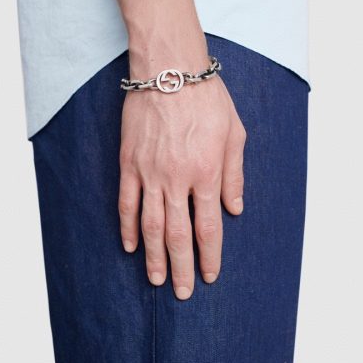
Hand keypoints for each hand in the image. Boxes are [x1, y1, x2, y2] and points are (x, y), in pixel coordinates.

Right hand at [118, 60, 246, 299]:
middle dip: (182, 267)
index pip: (209, 227)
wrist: (169, 70)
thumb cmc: (207, 98)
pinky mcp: (129, 164)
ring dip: (154, 256)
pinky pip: (127, 203)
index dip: (210, 255)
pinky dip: (128, 227)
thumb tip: (235, 209)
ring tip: (156, 280)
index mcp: (207, 173)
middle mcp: (178, 180)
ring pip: (151, 226)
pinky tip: (130, 246)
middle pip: (178, 234)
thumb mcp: (235, 133)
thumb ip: (235, 173)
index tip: (210, 275)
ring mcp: (150, 173)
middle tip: (183, 291)